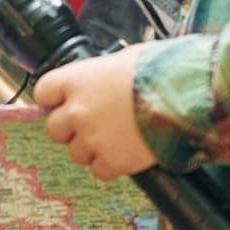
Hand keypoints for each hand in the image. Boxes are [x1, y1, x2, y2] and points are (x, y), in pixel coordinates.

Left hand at [34, 46, 158, 180]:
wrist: (186, 95)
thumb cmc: (158, 69)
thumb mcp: (123, 59)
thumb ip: (100, 74)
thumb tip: (100, 79)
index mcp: (75, 80)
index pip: (43, 93)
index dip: (54, 99)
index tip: (65, 102)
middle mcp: (77, 110)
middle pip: (54, 129)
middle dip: (70, 129)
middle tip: (93, 124)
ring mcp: (93, 138)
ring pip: (76, 153)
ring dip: (91, 148)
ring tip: (116, 137)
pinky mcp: (113, 161)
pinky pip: (99, 171)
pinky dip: (110, 165)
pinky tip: (126, 152)